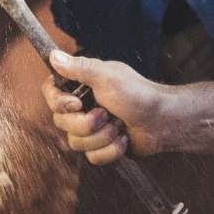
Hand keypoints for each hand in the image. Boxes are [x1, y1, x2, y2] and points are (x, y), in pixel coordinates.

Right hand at [42, 50, 168, 165]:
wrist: (162, 121)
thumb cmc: (138, 94)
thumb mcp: (107, 76)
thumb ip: (79, 68)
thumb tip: (53, 55)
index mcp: (81, 86)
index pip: (51, 94)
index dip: (59, 103)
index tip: (77, 104)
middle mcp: (82, 107)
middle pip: (62, 123)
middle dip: (87, 123)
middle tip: (107, 113)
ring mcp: (91, 129)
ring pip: (76, 143)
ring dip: (102, 136)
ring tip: (119, 126)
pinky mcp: (101, 147)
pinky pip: (92, 157)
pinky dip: (111, 150)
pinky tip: (124, 139)